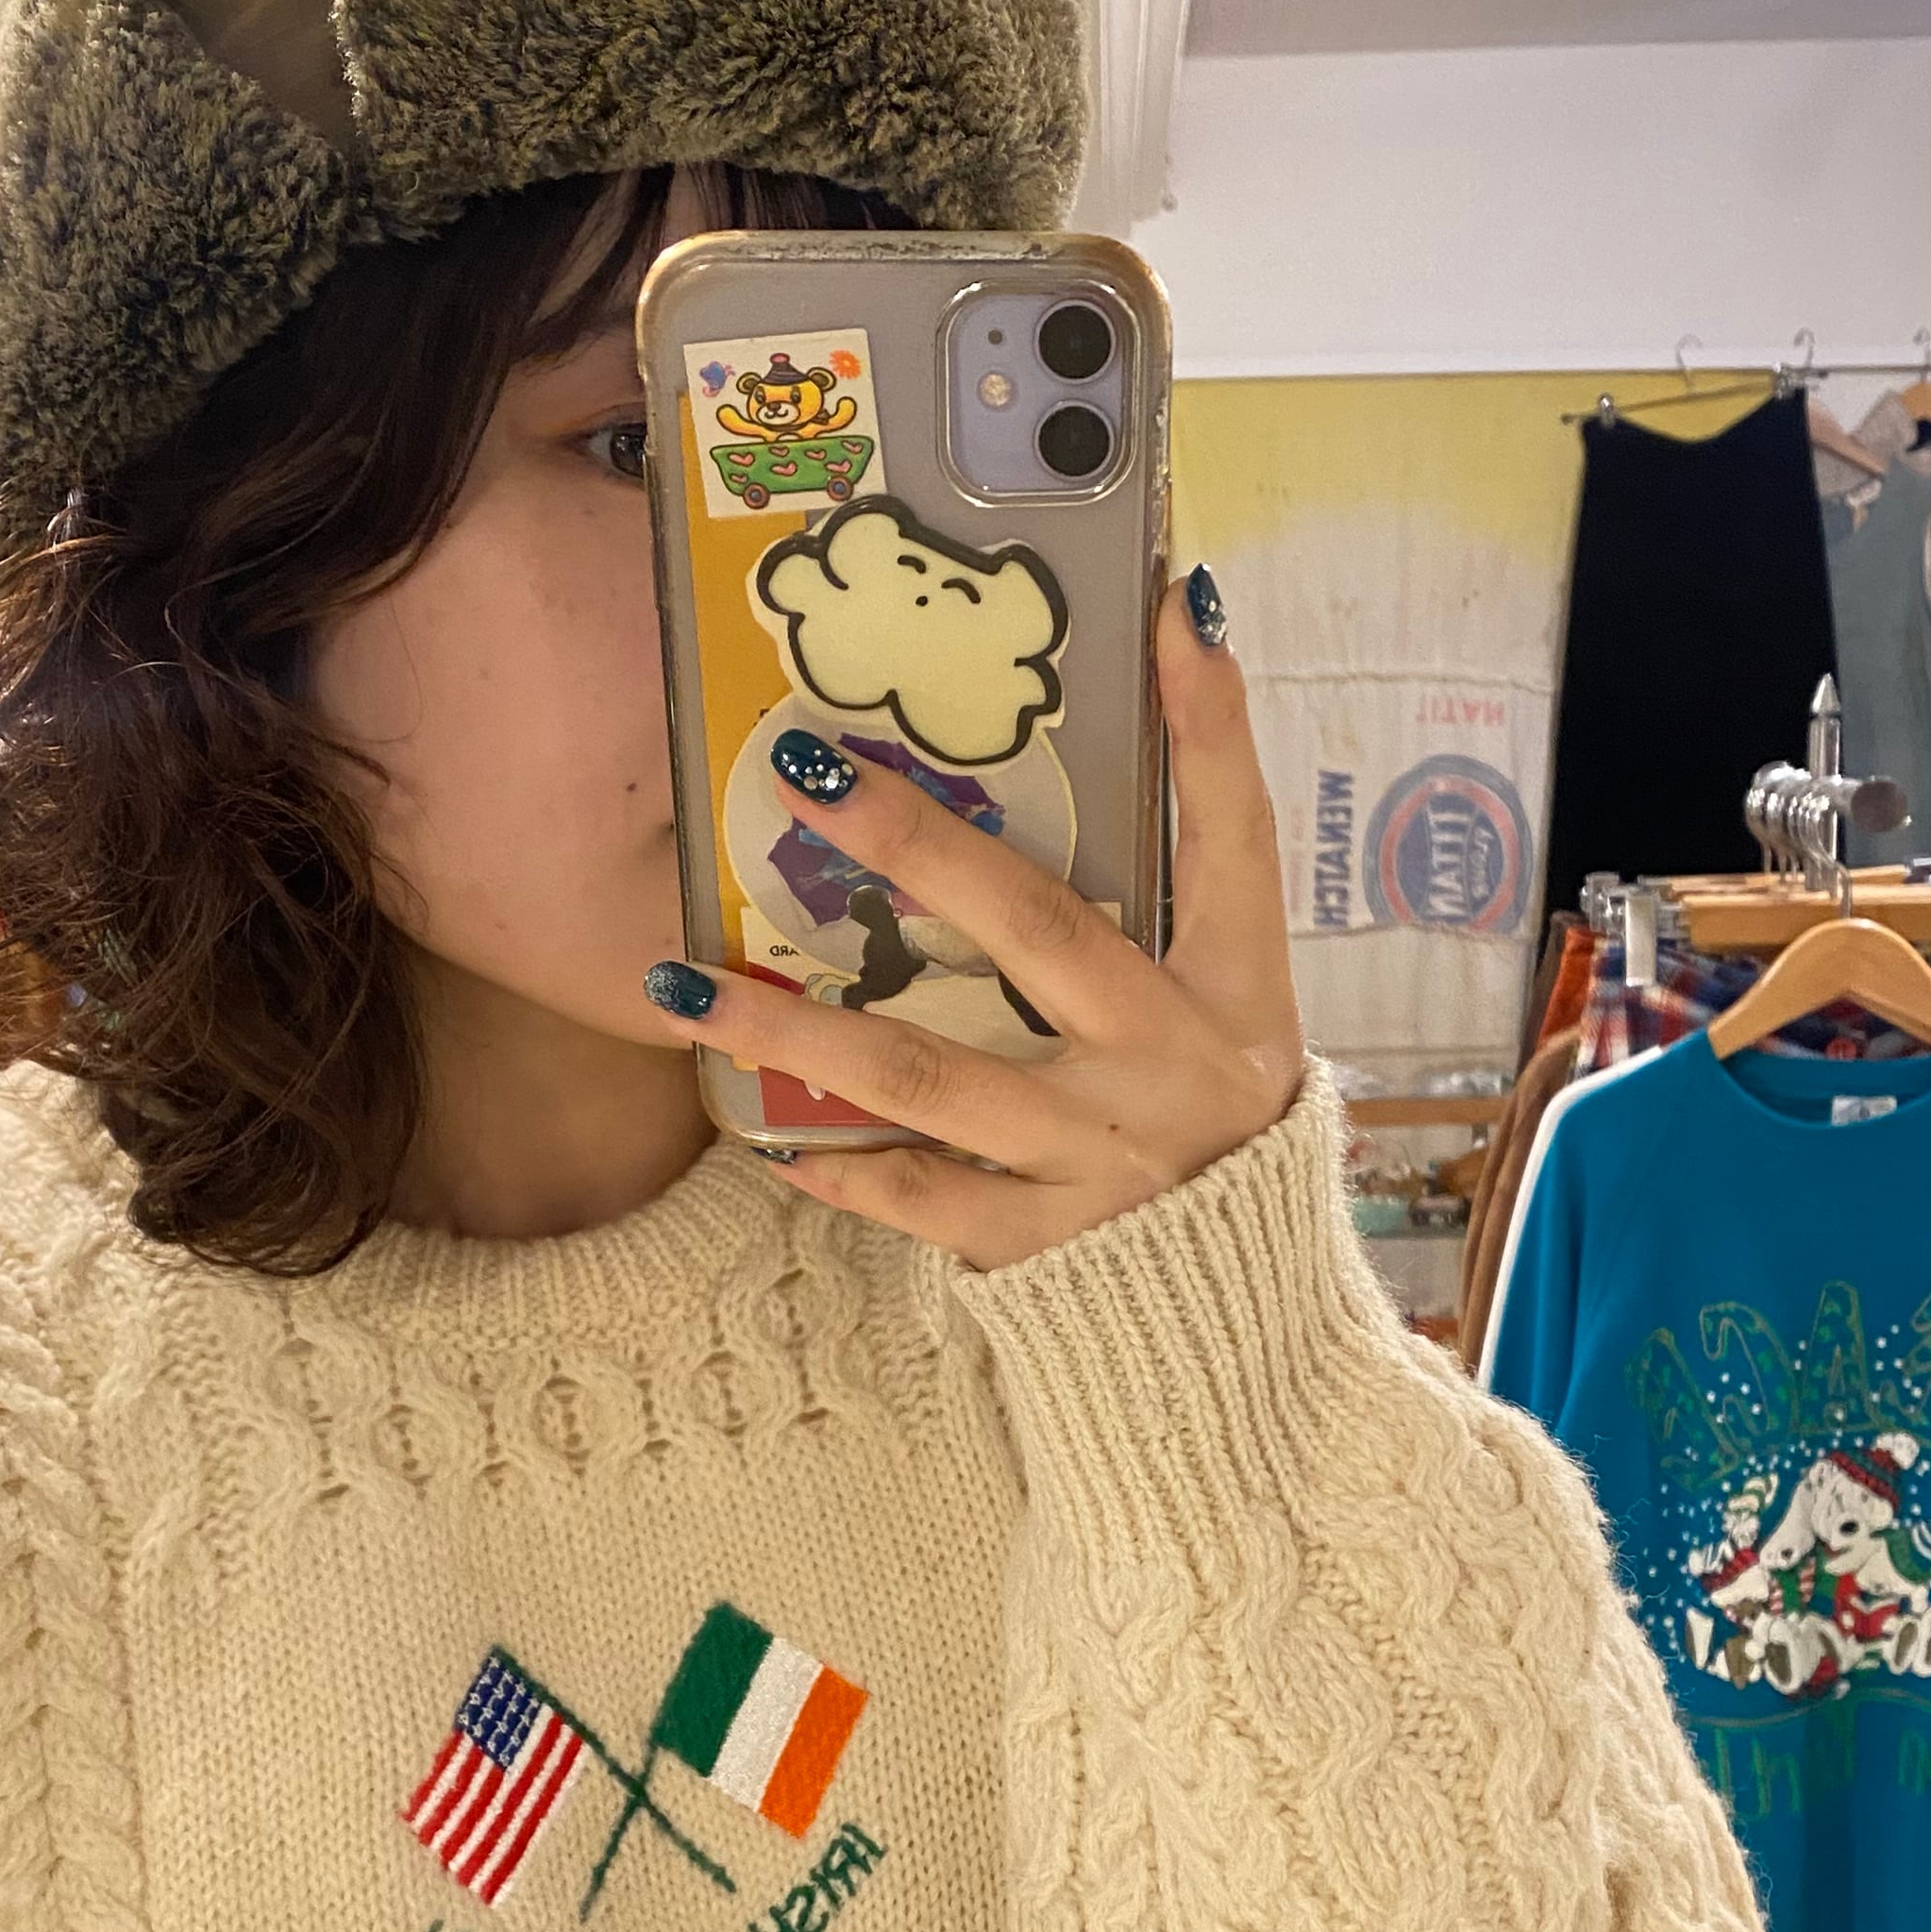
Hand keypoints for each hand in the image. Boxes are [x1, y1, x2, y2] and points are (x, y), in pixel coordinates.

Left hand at [640, 572, 1303, 1268]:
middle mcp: (1173, 1063)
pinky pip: (920, 1199)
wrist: (1243, 1317)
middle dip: (918, 846)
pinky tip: (766, 1135)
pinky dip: (842, 1171)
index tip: (1171, 614)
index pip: (1233, 836)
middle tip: (801, 773)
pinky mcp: (1044, 1246)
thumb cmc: (1217, 1126)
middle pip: (1039, 930)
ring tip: (687, 984)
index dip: (1212, 727)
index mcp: (1238, 989)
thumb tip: (1137, 710)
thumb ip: (1179, 891)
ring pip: (933, 1082)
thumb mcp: (1231, 1008)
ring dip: (800, 1033)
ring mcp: (1104, 1159)